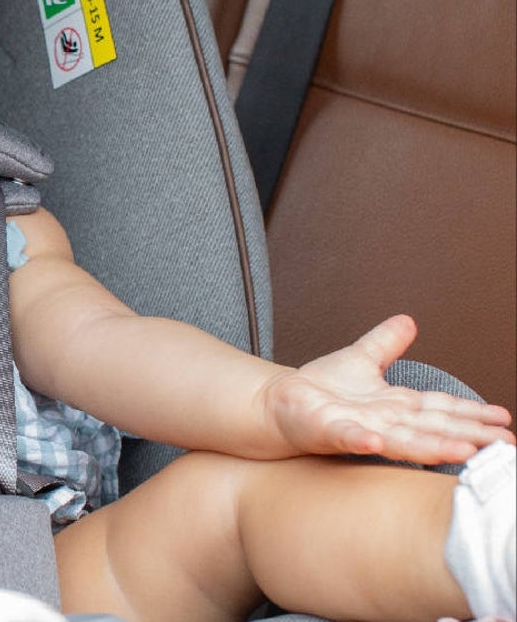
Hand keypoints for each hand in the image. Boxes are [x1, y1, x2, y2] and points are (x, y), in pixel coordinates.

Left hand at [263, 315, 514, 465]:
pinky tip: (376, 441)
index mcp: (396, 405)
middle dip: (470, 436)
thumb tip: (409, 320)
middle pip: (434, 428)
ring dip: (432, 446)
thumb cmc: (320, 390)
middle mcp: (385, 422)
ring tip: (463, 451)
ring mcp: (359, 429)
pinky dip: (363, 439)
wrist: (277, 404)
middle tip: (505, 446)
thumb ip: (385, 343)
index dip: (473, 413)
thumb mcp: (360, 360)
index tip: (505, 420)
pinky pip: (349, 437)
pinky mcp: (330, 432)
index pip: (442, 409)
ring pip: (403, 440)